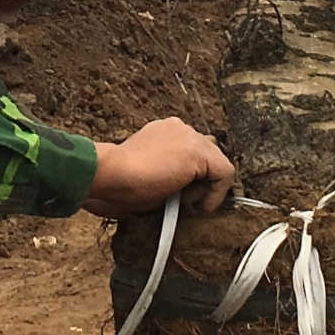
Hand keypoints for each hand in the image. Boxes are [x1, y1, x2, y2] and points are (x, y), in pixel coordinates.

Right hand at [82, 117, 233, 217]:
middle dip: (201, 179)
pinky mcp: (199, 151)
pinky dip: (217, 193)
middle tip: (184, 200)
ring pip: (215, 163)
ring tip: (185, 202)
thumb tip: (190, 190)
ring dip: (205, 186)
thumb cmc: (119, 180)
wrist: (110, 174)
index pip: (190, 150)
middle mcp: (179, 127)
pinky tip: (200, 206)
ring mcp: (190, 136)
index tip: (178, 195)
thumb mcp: (149, 173)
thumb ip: (169, 173)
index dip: (191, 175)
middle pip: (207, 154)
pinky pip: (224, 173)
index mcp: (164, 131)